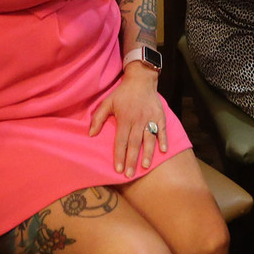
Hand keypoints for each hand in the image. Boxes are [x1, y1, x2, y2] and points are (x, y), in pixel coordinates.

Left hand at [88, 62, 167, 177]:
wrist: (141, 79)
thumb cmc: (122, 93)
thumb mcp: (107, 102)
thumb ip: (98, 118)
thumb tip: (90, 134)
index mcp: (124, 118)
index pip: (121, 140)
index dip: (119, 155)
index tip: (118, 169)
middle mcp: (138, 120)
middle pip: (134, 143)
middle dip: (132, 160)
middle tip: (130, 174)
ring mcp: (150, 117)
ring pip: (149, 138)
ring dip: (148, 153)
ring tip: (145, 167)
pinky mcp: (160, 115)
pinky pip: (162, 129)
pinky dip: (163, 140)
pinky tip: (163, 150)